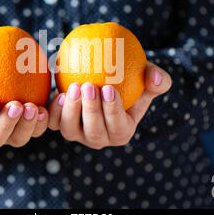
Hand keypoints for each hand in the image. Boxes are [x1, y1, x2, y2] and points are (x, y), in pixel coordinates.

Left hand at [47, 63, 171, 148]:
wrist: (106, 79)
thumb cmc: (131, 78)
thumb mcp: (149, 76)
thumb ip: (159, 79)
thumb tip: (156, 78)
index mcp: (122, 132)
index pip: (118, 127)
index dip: (113, 111)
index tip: (110, 89)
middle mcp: (99, 138)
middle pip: (94, 133)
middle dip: (91, 111)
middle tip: (90, 85)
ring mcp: (78, 134)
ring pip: (70, 130)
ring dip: (71, 110)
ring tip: (74, 87)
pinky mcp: (61, 124)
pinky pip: (54, 122)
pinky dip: (54, 110)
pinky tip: (57, 91)